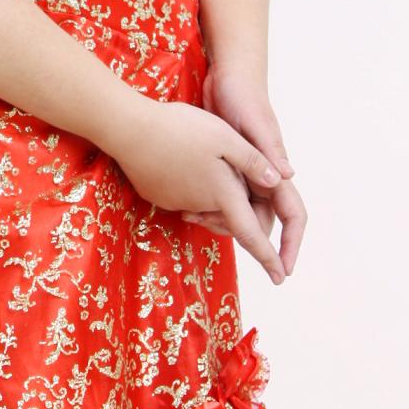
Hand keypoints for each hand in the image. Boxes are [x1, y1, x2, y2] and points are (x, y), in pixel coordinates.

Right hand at [108, 95, 290, 285]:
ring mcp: (177, 202)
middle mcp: (202, 205)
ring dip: (212, 188)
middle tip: (229, 163)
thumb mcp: (224, 137)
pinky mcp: (159, 196)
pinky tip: (181, 157)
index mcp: (223, 194)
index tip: (280, 278)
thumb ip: (252, 160)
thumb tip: (277, 182)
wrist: (128, 130)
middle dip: (235, 201)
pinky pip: (185, 195)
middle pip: (227, 212)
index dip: (269, 258)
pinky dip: (190, 182)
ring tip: (203, 154)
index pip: (252, 235)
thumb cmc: (180, 129)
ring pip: (206, 202)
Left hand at [196, 58, 306, 275]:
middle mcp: (264, 175)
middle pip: (261, 220)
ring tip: (191, 218)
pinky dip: (209, 205)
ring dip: (220, 220)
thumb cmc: (244, 97)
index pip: (292, 215)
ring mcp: (246, 172)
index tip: (282, 272)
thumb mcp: (255, 125)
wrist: (226, 77)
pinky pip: (224, 197)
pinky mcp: (227, 166)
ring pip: (240, 211)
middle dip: (244, 236)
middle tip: (210, 232)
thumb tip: (288, 176)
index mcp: (276, 169)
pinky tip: (187, 207)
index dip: (290, 245)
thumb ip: (268, 151)